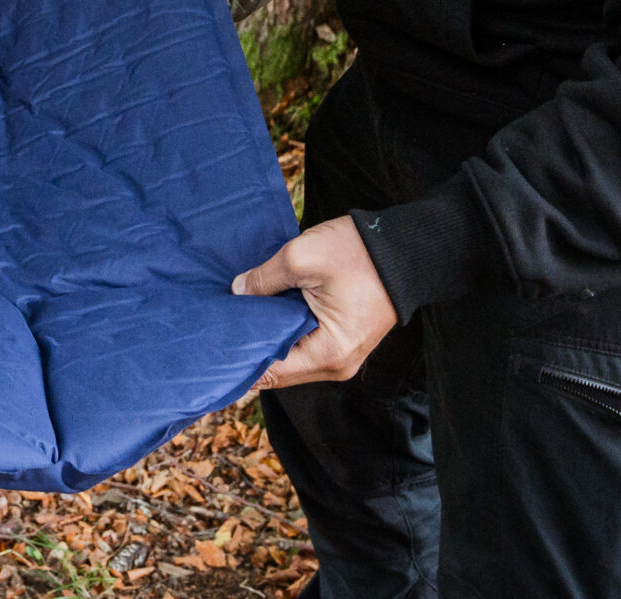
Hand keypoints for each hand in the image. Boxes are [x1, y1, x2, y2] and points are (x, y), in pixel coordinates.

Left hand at [233, 216, 399, 389]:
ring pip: (292, 356)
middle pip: (280, 368)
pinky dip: (286, 331)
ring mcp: (343, 354)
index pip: (271, 373)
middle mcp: (336, 365)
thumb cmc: (360, 254)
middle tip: (219, 327)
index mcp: (328, 353)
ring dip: (269, 338)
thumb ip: (264, 279)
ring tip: (239, 317)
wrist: (407, 248)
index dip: (241, 359)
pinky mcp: (345, 340)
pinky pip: (306, 344)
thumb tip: (237, 293)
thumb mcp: (302, 257)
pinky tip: (266, 311)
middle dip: (251, 347)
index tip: (212, 345)